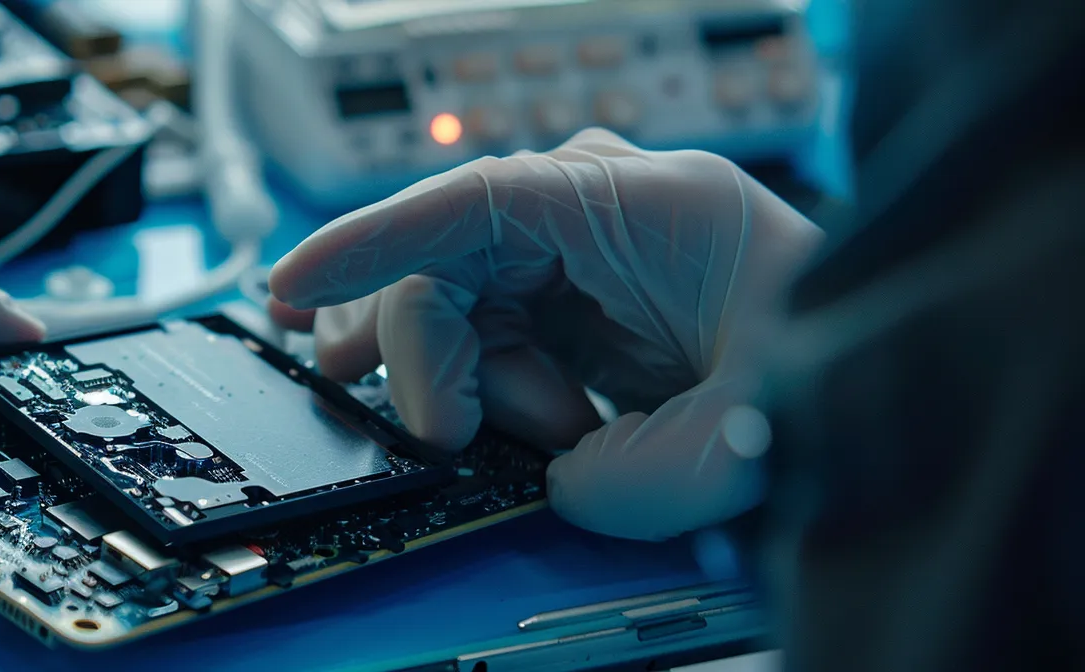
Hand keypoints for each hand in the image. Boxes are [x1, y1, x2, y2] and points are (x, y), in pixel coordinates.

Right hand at [268, 129, 822, 540]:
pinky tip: (516, 421)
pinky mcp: (558, 297)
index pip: (472, 201)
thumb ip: (631, 477)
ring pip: (446, 302)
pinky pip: (474, 334)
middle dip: (427, 355)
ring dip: (468, 383)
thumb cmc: (816, 372)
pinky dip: (483, 393)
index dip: (371, 241)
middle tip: (442, 434)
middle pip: (440, 260)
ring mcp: (569, 250)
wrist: (856, 379)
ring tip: (519, 427)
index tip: (289, 281)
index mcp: (640, 202)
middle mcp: (592, 209)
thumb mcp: (737, 444)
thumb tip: (555, 478)